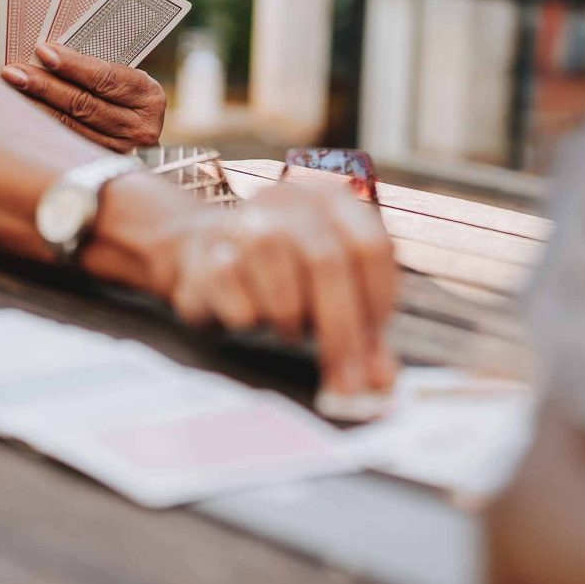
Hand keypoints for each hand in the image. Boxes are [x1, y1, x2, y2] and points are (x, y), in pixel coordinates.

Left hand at [2, 43, 164, 152]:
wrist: (138, 132)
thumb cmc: (124, 95)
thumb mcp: (123, 78)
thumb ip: (94, 69)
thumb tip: (46, 54)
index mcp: (149, 96)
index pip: (106, 78)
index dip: (73, 65)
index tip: (43, 51)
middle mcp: (140, 128)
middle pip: (85, 104)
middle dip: (45, 85)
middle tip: (14, 72)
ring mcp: (122, 151)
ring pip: (71, 126)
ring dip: (37, 106)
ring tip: (11, 89)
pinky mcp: (101, 164)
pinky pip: (66, 143)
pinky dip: (42, 127)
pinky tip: (22, 114)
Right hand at [161, 174, 397, 395]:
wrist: (202, 248)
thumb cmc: (282, 273)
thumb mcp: (329, 291)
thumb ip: (362, 332)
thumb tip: (382, 381)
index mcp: (330, 201)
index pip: (370, 246)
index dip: (378, 302)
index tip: (374, 348)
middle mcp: (287, 201)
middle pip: (327, 262)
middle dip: (342, 331)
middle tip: (348, 382)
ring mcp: (242, 221)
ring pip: (280, 278)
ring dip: (291, 319)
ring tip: (289, 329)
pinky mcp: (204, 252)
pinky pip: (236, 298)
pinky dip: (248, 318)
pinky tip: (249, 317)